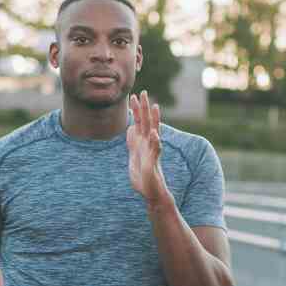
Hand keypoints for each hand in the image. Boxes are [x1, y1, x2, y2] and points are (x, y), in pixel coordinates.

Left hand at [127, 90, 168, 204]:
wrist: (151, 192)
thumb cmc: (143, 175)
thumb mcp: (133, 155)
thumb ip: (132, 141)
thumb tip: (130, 128)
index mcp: (143, 142)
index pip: (140, 122)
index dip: (137, 110)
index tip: (133, 96)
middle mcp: (149, 145)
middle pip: (147, 122)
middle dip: (144, 108)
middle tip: (143, 92)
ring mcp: (152, 152)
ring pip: (154, 132)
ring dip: (154, 120)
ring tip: (154, 107)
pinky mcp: (153, 163)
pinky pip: (155, 151)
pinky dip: (155, 142)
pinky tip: (154, 134)